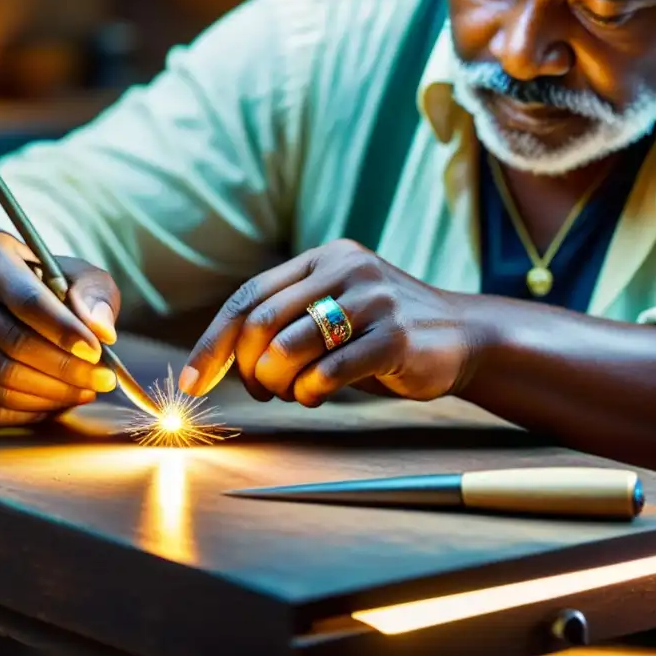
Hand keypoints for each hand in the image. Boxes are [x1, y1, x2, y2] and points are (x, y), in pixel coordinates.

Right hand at [0, 230, 121, 425]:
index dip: (63, 329)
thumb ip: (94, 293)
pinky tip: (56, 402)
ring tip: (86, 390)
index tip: (97, 351)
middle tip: (103, 379)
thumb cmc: (41, 281)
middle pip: (11, 343)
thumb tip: (102, 331)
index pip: (23, 298)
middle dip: (65, 368)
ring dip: (51, 393)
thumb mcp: (74, 273)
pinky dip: (27, 411)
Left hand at [178, 240, 477, 405]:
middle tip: (259, 390)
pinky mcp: (394, 336)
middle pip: (262, 322)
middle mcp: (345, 269)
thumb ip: (286, 321)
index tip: (193, 381)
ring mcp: (373, 300)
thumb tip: (224, 360)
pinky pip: (329, 372)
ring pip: (290, 347)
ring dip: (278, 383)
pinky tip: (318, 396)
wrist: (462, 335)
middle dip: (246, 367)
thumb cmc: (381, 332)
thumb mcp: (334, 310)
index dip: (214, 341)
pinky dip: (310, 393)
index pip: (250, 296)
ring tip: (292, 392)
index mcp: (323, 258)